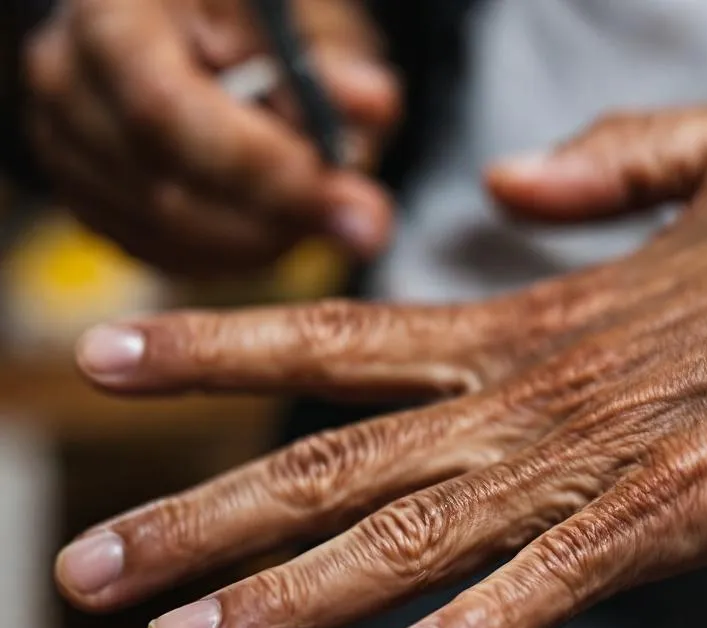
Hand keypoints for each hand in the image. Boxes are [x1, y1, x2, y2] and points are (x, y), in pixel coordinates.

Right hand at [23, 0, 400, 273]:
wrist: (201, 24)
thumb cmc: (254, 15)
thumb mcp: (301, 20)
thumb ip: (333, 66)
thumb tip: (370, 107)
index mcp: (111, 12)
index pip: (164, 109)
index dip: (254, 167)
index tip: (333, 194)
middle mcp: (66, 76)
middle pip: (162, 186)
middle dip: (273, 217)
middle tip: (357, 221)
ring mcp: (65, 142)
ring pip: (166, 231)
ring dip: (262, 239)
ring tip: (324, 209)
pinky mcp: (84, 195)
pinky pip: (160, 252)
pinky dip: (233, 253)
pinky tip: (280, 225)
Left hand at [55, 98, 706, 627]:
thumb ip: (601, 167)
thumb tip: (502, 190)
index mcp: (544, 316)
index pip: (347, 336)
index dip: (223, 350)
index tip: (114, 358)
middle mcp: (548, 390)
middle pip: (340, 457)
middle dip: (201, 515)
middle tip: (82, 563)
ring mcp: (611, 457)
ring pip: (414, 534)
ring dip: (287, 594)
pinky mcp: (692, 512)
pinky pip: (565, 580)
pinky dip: (485, 627)